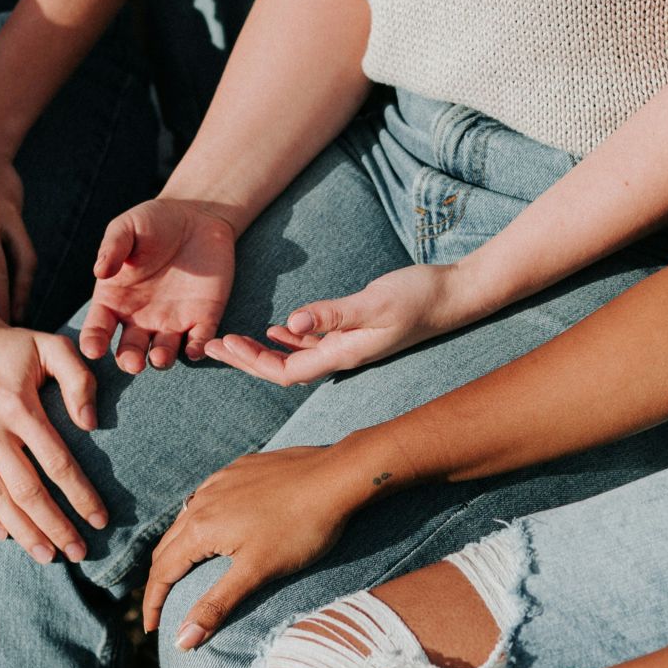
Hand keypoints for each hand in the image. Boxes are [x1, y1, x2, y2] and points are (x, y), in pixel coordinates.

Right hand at [0, 325, 108, 562]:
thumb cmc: (12, 347)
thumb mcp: (52, 347)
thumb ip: (79, 380)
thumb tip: (91, 425)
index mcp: (18, 404)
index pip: (56, 461)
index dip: (80, 495)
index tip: (100, 520)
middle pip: (25, 489)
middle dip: (55, 525)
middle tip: (78, 552)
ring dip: (22, 530)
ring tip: (46, 554)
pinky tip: (3, 534)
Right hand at [80, 198, 238, 372]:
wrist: (196, 216)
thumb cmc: (153, 222)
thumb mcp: (128, 228)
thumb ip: (113, 248)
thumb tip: (99, 271)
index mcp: (115, 300)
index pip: (98, 328)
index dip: (93, 341)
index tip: (93, 349)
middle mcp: (140, 318)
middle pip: (130, 350)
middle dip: (129, 360)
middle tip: (132, 362)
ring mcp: (172, 321)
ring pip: (163, 352)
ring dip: (161, 359)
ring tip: (159, 357)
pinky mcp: (203, 318)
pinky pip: (199, 341)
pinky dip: (198, 349)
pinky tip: (195, 349)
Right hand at [142, 446, 367, 648]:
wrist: (336, 476)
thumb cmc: (300, 528)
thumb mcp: (257, 572)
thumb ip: (216, 605)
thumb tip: (181, 641)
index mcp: (200, 527)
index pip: (162, 571)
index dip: (153, 602)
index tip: (150, 629)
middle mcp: (202, 500)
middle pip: (167, 545)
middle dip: (161, 577)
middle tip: (162, 605)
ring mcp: (220, 480)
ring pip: (186, 519)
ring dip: (179, 547)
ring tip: (184, 570)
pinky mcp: (240, 469)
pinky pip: (207, 497)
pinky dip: (200, 520)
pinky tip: (215, 526)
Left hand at [202, 263, 484, 385]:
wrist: (455, 296)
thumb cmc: (419, 297)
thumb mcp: (373, 302)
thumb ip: (333, 314)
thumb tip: (289, 325)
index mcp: (342, 355)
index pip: (284, 371)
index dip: (250, 362)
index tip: (221, 345)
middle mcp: (342, 357)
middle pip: (283, 370)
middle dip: (247, 361)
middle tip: (212, 346)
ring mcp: (350, 347)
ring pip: (295, 358)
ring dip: (263, 351)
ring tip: (233, 341)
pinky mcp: (356, 334)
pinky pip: (313, 345)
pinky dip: (289, 339)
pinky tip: (277, 329)